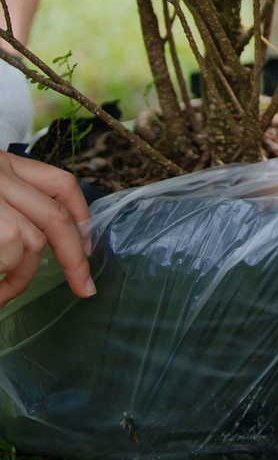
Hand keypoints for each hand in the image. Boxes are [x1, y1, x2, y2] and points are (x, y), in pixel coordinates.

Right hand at [0, 152, 92, 305]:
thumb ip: (11, 208)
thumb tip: (35, 248)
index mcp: (4, 165)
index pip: (61, 183)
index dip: (80, 215)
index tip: (86, 247)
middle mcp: (0, 173)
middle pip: (55, 216)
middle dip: (74, 258)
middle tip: (83, 287)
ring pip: (30, 241)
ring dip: (22, 276)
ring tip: (4, 294)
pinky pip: (7, 252)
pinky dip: (4, 277)